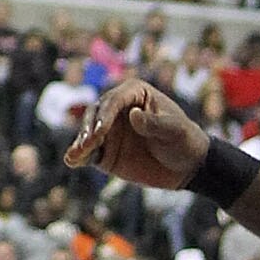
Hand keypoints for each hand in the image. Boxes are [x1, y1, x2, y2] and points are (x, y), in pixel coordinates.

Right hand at [66, 75, 210, 191]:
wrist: (187, 166)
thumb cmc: (184, 140)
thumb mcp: (175, 130)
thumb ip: (154, 123)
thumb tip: (133, 114)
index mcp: (134, 93)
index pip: (114, 100)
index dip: (105, 115)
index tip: (100, 132)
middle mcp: (117, 110)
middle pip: (95, 114)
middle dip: (89, 129)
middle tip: (87, 144)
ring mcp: (109, 131)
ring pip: (88, 133)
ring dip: (80, 143)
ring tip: (75, 155)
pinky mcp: (105, 151)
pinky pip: (89, 153)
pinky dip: (79, 156)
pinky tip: (72, 161)